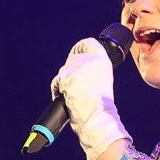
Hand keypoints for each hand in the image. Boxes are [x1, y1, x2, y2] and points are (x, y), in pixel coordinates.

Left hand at [52, 37, 127, 152]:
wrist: (97, 115)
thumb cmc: (100, 105)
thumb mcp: (103, 80)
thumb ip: (93, 69)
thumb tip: (80, 69)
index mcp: (102, 60)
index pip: (88, 43)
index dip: (79, 49)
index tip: (77, 54)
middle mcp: (90, 60)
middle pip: (72, 59)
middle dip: (70, 72)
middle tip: (75, 85)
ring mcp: (77, 68)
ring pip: (63, 71)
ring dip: (65, 82)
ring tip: (74, 95)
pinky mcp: (66, 77)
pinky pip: (56, 82)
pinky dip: (58, 91)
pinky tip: (66, 99)